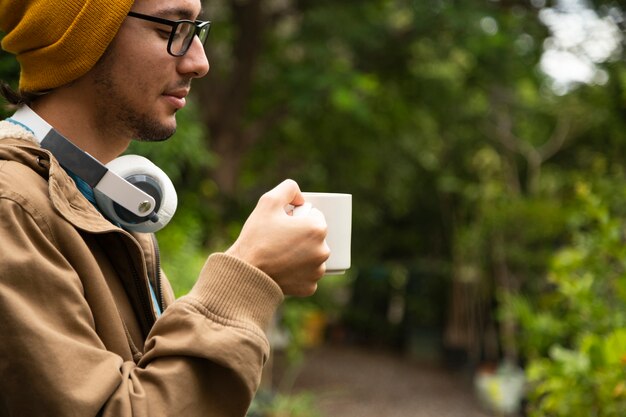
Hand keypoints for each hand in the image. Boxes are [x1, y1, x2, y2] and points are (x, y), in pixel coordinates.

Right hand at [226, 179, 329, 295]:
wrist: (245, 272)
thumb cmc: (256, 237)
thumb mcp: (268, 201)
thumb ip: (288, 188)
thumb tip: (301, 198)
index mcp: (317, 229)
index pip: (314, 216)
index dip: (298, 217)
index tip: (283, 224)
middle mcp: (323, 251)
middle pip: (315, 237)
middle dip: (301, 235)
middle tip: (279, 239)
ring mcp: (317, 271)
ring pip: (312, 256)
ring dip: (302, 254)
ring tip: (280, 254)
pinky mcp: (309, 287)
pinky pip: (307, 275)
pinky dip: (298, 272)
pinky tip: (282, 269)